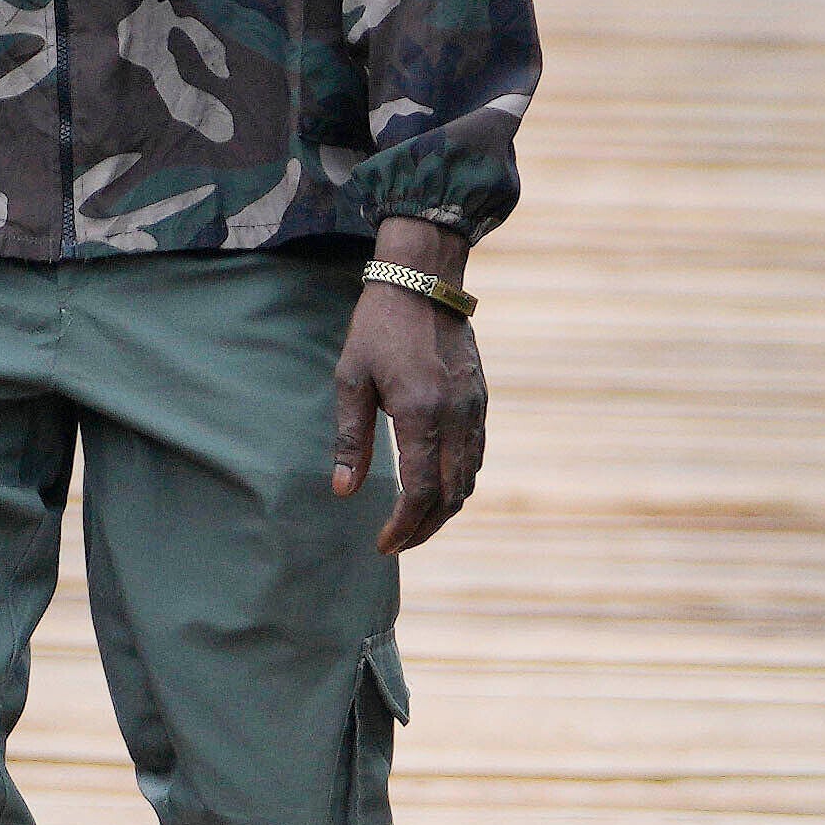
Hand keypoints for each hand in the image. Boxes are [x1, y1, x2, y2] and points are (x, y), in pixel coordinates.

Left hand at [329, 274, 489, 556]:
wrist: (423, 280)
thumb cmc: (378, 327)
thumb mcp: (352, 379)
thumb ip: (352, 439)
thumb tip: (344, 492)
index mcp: (420, 413)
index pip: (420, 491)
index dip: (403, 526)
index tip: (383, 544)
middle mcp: (455, 417)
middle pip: (451, 496)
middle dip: (425, 528)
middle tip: (398, 542)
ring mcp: (474, 409)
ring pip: (469, 479)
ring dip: (444, 510)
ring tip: (414, 522)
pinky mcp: (480, 400)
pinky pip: (477, 455)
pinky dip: (459, 482)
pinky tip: (437, 487)